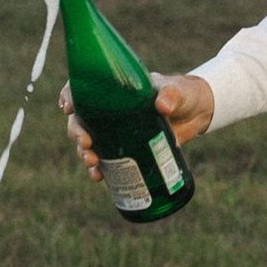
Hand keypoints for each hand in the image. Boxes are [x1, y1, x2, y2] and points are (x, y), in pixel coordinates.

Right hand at [59, 71, 215, 185]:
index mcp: (115, 90)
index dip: (70, 95)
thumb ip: (170, 95)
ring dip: (84, 153)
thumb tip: (162, 106)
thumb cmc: (182, 94)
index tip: (69, 106)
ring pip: (89, 143)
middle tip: (85, 142)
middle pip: (80, 120)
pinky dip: (99, 170)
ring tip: (92, 163)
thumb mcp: (177, 91)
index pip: (84, 88)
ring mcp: (116, 131)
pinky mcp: (127, 149)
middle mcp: (109, 111)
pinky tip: (99, 177)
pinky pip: (105, 161)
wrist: (197, 113)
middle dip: (76, 132)